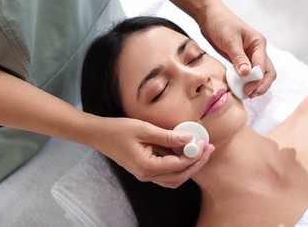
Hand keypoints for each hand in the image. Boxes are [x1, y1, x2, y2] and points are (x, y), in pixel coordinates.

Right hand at [91, 117, 214, 187]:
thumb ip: (167, 136)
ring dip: (189, 166)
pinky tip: (184, 152)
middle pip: (179, 176)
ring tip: (200, 151)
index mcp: (147, 166)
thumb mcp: (144, 129)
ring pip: (174, 178)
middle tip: (208, 149)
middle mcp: (147, 175)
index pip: (178, 165)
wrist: (98, 135)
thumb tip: (189, 139)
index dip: (194, 155)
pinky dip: (178, 166)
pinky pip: (166, 173)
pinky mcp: (144, 169)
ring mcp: (145, 174)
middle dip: (196, 163)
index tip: (204, 143)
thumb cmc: (118, 130)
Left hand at [198, 3, 275, 97]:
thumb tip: (247, 74)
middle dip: (261, 85)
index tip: (247, 90)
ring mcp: (250, 55)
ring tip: (246, 95)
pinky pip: (248, 74)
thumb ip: (238, 57)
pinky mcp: (241, 59)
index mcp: (259, 43)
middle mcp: (258, 50)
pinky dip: (246, 82)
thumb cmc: (220, 23)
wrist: (209, 16)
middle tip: (249, 95)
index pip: (263, 66)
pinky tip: (239, 89)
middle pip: (267, 72)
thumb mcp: (230, 40)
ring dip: (255, 85)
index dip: (257, 80)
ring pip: (259, 74)